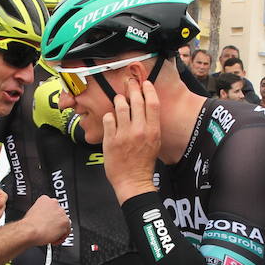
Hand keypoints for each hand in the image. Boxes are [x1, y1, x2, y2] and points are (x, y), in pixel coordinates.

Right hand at [23, 194, 69, 245]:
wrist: (30, 231)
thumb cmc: (28, 225)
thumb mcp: (32, 212)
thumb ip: (41, 212)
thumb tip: (44, 218)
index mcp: (45, 199)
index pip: (52, 207)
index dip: (50, 216)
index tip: (47, 221)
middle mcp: (55, 203)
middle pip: (59, 214)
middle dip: (55, 223)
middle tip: (49, 229)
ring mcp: (61, 212)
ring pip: (64, 223)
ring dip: (58, 230)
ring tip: (50, 236)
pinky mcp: (65, 222)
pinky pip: (67, 231)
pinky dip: (61, 237)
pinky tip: (53, 239)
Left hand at [102, 77, 160, 201]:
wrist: (133, 181)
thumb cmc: (144, 162)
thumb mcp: (155, 142)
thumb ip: (151, 124)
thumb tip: (146, 106)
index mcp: (153, 131)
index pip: (152, 103)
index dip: (148, 90)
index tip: (145, 83)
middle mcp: (139, 131)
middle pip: (136, 101)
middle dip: (132, 88)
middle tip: (129, 82)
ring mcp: (124, 135)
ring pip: (120, 107)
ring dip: (119, 100)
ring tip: (119, 99)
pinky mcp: (110, 140)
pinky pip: (108, 118)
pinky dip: (109, 115)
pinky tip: (111, 117)